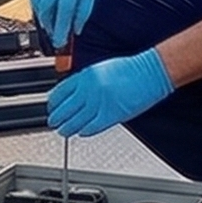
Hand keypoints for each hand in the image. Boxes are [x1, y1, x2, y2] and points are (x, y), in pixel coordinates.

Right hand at [27, 0, 97, 47]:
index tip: (60, 43)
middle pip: (48, 14)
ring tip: (52, 23)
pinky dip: (39, 7)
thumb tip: (75, 29)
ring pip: (39, 9)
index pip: (63, 15)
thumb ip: (82, 11)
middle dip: (52, 28)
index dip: (61, 32)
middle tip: (56, 35)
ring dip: (45, 19)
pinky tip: (46, 9)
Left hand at [48, 50, 172, 136]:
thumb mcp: (101, 69)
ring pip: (76, 120)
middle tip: (53, 122)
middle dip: (56, 117)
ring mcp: (99, 103)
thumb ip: (86, 81)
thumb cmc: (131, 69)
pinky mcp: (111, 115)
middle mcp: (89, 89)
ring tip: (63, 131)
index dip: (53, 102)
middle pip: (65, 108)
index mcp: (86, 76)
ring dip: (67, 128)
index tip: (51, 106)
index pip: (61, 92)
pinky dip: (85, 131)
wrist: (150, 72)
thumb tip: (76, 93)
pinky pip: (92, 127)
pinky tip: (81, 133)